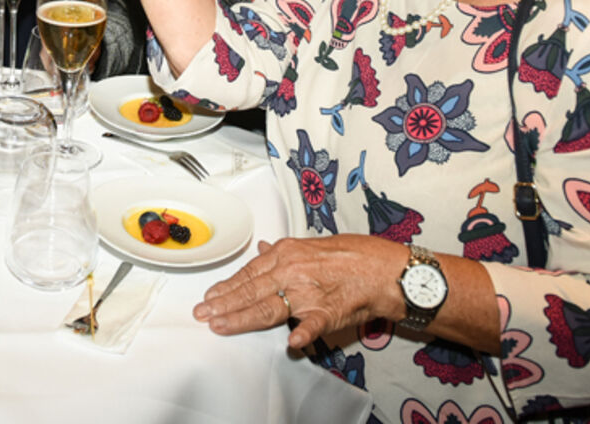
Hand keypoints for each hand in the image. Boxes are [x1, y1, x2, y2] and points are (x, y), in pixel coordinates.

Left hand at [193, 235, 405, 350]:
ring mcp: (310, 292)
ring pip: (269, 307)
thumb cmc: (353, 256)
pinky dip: (302, 333)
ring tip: (222, 326)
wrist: (385, 269)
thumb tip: (262, 250)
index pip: (249, 274)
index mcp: (288, 254)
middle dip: (224, 304)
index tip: (209, 298)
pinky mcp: (330, 311)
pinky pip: (313, 324)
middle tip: (203, 315)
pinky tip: (291, 342)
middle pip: (251, 291)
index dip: (226, 287)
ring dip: (243, 318)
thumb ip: (284, 252)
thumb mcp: (312, 246)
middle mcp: (293, 271)